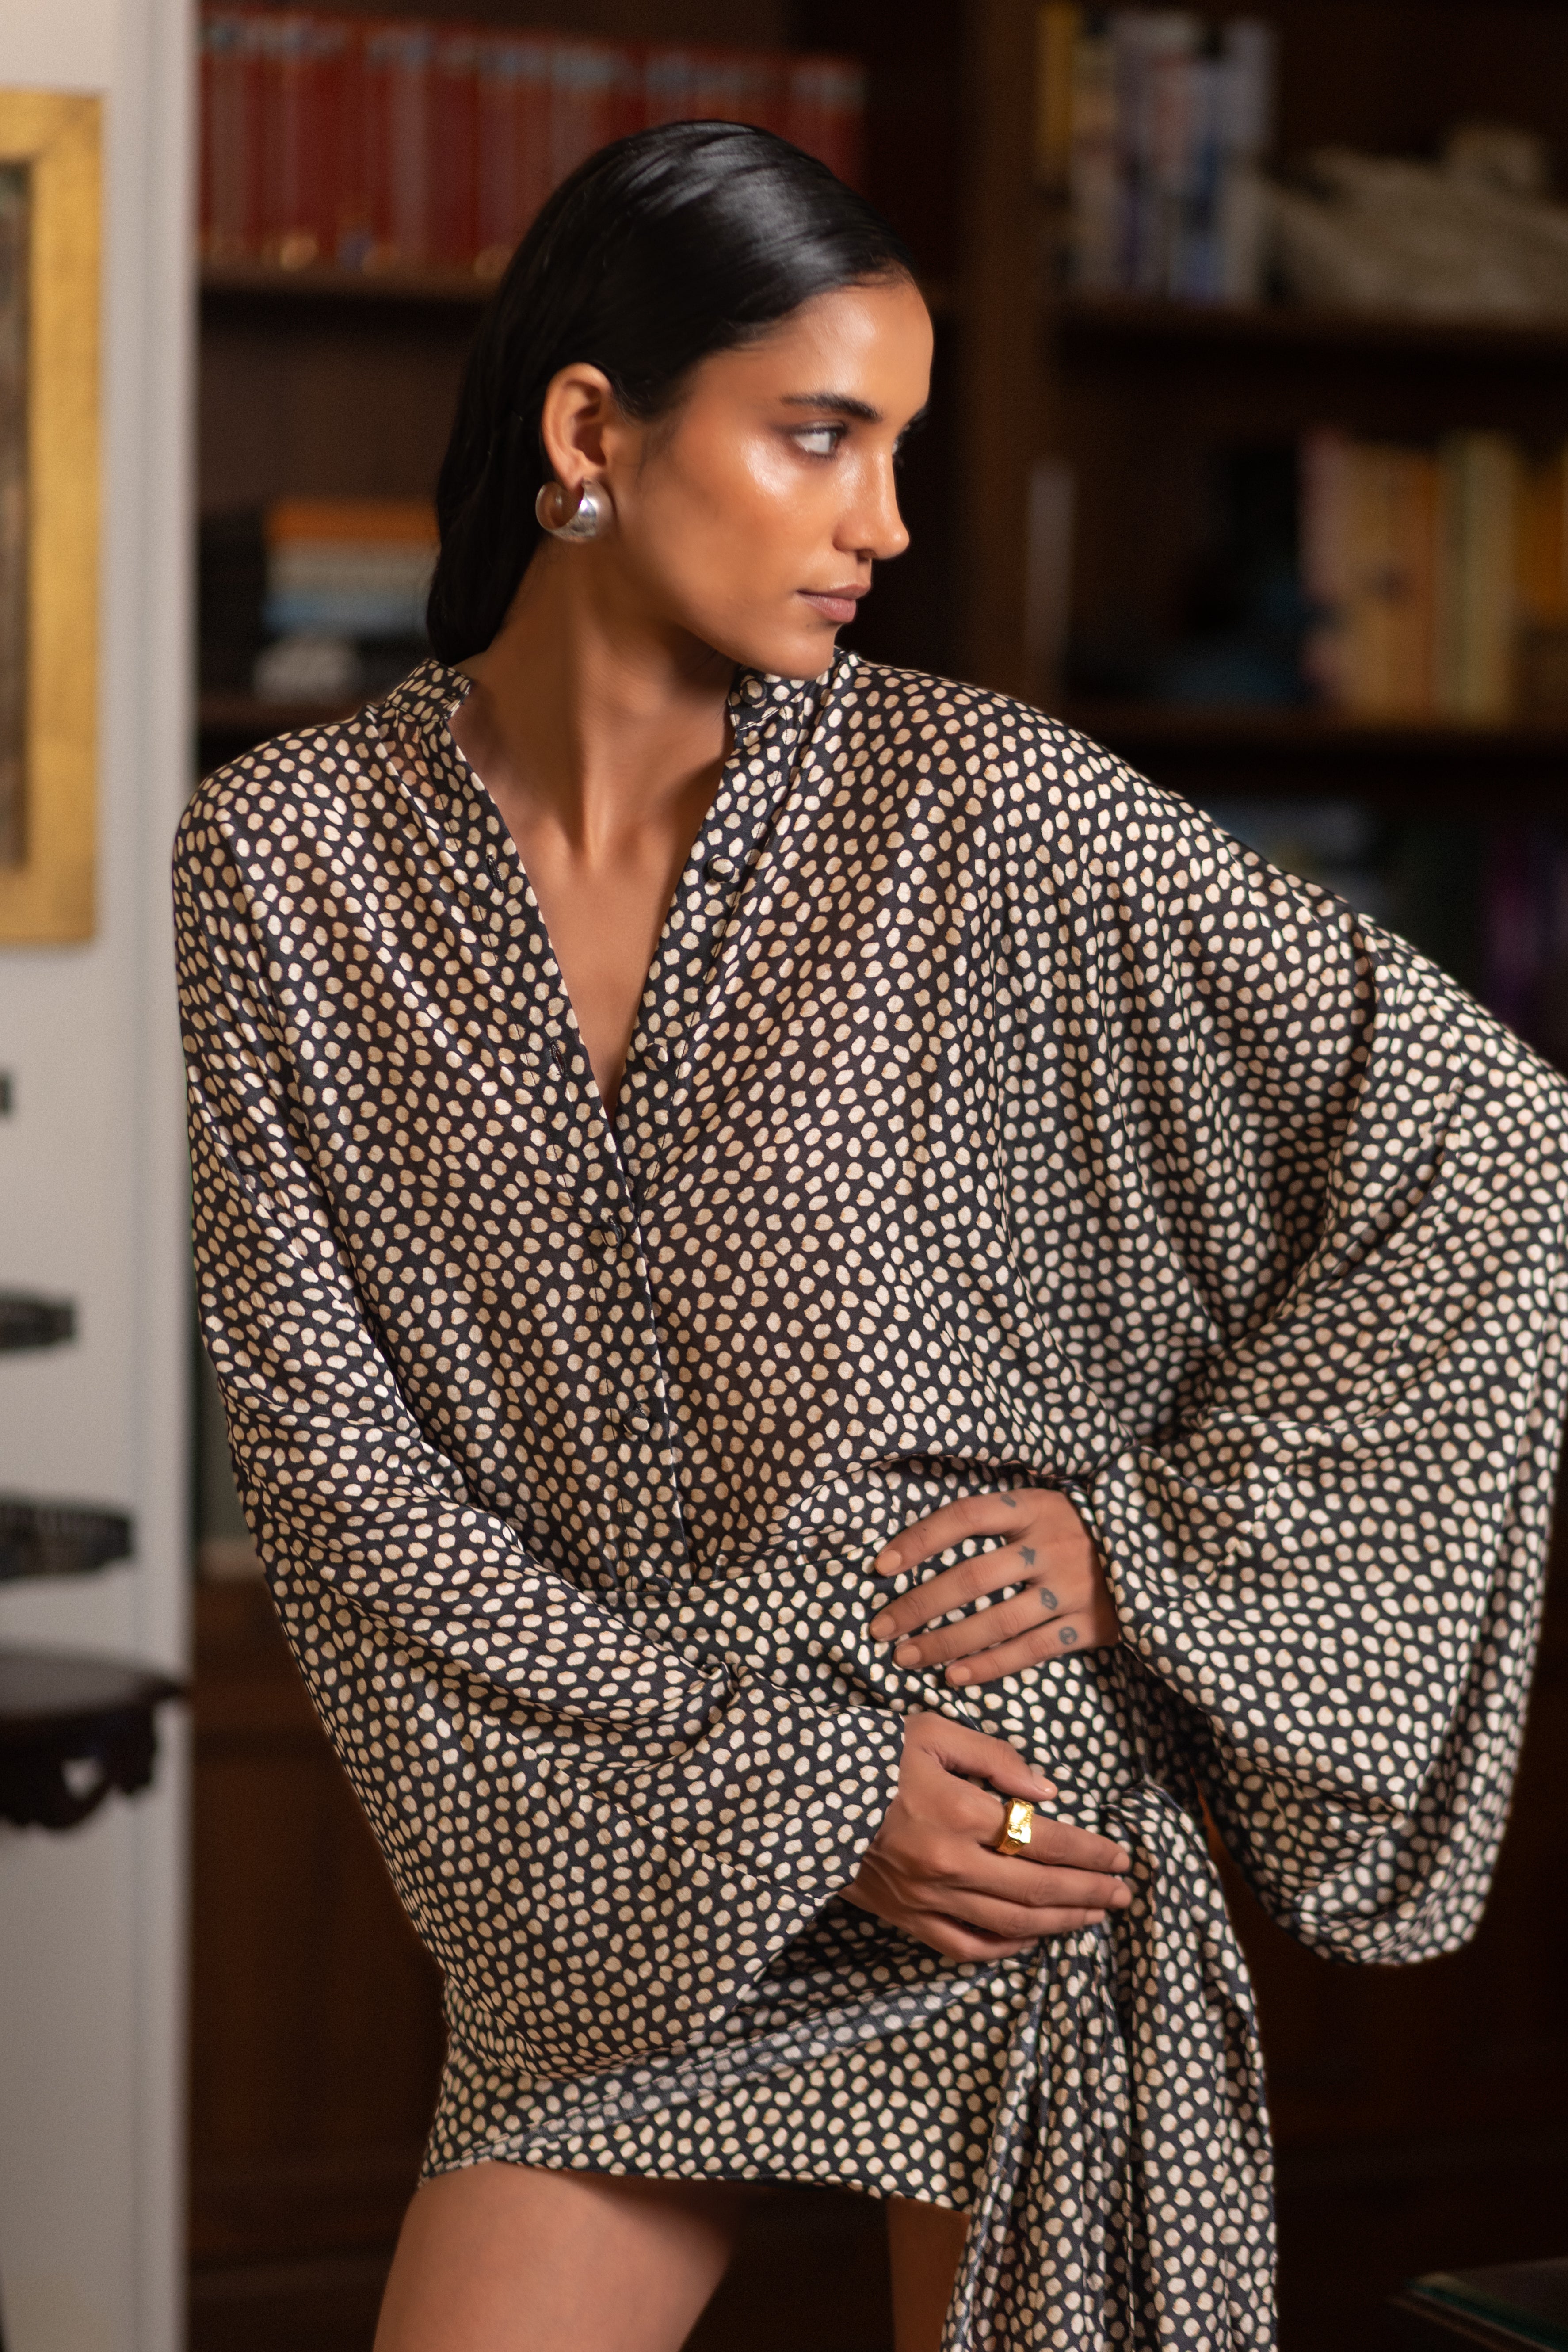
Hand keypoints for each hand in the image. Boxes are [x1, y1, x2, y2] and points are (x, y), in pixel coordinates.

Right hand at [842, 1711, 1131, 1960]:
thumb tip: (1048, 1793)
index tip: (1120, 1854)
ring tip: (1096, 1914)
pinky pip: (965, 1945)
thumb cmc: (867, 1753)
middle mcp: (947, 1864)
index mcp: (958, 1812)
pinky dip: (1005, 1947)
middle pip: (1036, 1889)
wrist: (798, 1792)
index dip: (1089, 1851)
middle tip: (1125, 1892)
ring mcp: (926, 1898)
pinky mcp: (905, 1917)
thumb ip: (995, 1758)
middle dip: (1089, 1891)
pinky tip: (1030, 1938)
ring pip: (1010, 1924)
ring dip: (1061, 1922)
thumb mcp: (932, 1732)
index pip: (1043, 1840)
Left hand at [868, 1487, 1118, 1689]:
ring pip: (996, 1620)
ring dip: (945, 1642)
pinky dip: (990, 1665)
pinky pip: (1030, 1649)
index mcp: (1032, 1507)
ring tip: (906, 1657)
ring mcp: (1070, 1587)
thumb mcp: (1040, 1508)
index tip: (881, 1565)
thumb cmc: (1076, 1529)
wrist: (1154, 1550)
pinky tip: (955, 1677)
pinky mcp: (1088, 1624)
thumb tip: (919, 1547)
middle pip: (971, 1577)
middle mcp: (1049, 1545)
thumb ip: (994, 1523)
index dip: (920, 1539)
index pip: (964, 1517)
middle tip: (881, 1628)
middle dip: (919, 1606)